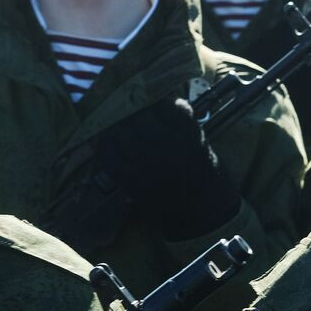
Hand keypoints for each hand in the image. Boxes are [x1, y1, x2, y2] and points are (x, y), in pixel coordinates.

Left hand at [99, 98, 241, 241]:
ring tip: (118, 125)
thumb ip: (183, 121)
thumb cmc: (204, 174)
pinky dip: (106, 146)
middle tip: (131, 111)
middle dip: (134, 112)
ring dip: (117, 127)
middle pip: (139, 117)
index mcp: (189, 136)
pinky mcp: (131, 181)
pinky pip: (110, 156)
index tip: (149, 99)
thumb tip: (162, 98)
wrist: (202, 211)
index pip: (165, 105)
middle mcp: (167, 147)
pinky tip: (108, 142)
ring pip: (121, 133)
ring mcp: (146, 164)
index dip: (154, 100)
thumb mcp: (201, 142)